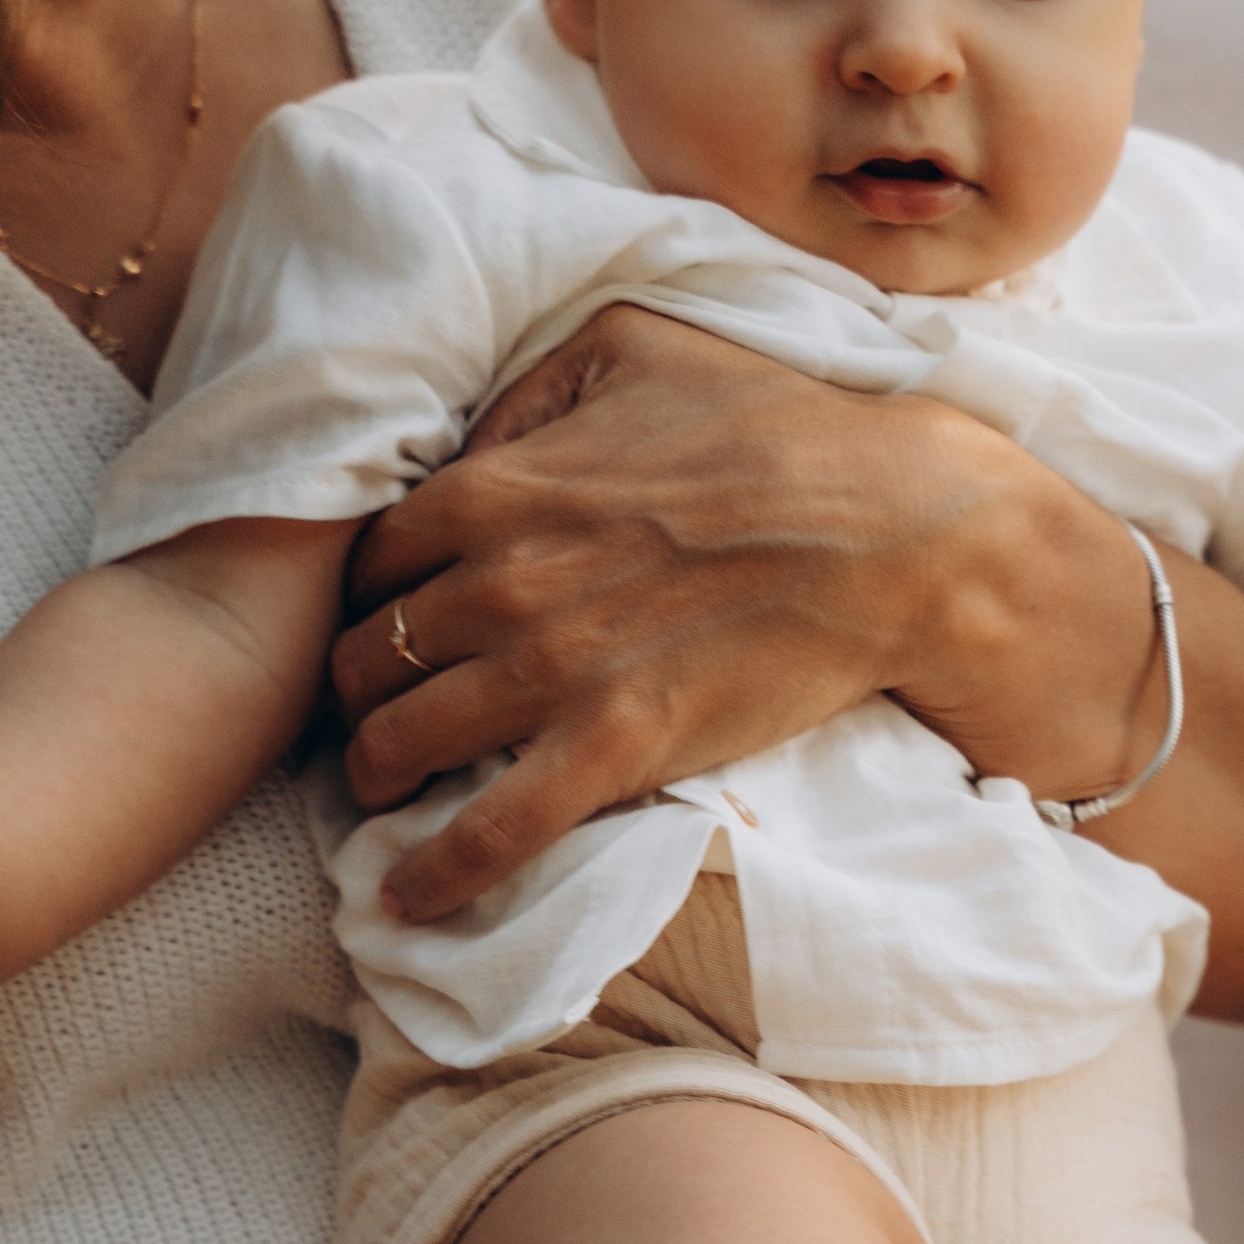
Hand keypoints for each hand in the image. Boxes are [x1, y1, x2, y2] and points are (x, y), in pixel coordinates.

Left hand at [329, 305, 1089, 915]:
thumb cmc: (777, 428)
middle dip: (353, 691)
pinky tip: (406, 898)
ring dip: (375, 774)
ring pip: (401, 744)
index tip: (377, 624)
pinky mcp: (615, 748)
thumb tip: (468, 447)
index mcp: (497, 486)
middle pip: (364, 658)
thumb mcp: (633, 345)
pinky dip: (438, 872)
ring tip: (381, 793)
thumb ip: (529, 390)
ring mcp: (553, 673)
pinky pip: (494, 830)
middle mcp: (502, 583)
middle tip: (371, 713)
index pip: (368, 560)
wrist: (891, 533)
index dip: (360, 597)